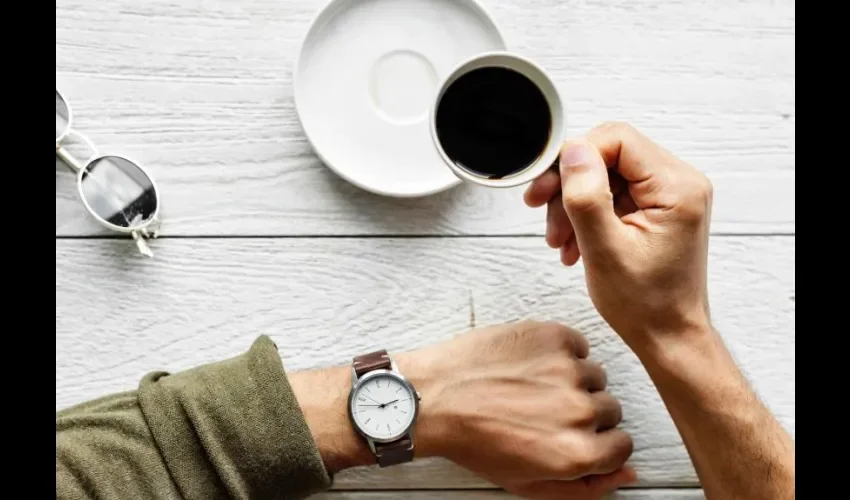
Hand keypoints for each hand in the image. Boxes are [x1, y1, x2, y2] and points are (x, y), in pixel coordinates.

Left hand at [290, 321, 635, 499]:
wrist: (433, 396)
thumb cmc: (472, 440)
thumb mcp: (527, 483)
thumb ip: (586, 487)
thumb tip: (630, 474)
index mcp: (577, 453)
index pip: (622, 446)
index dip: (597, 442)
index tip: (574, 435)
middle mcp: (579, 410)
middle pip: (610, 409)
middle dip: (584, 412)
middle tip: (544, 411)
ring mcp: (567, 369)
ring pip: (595, 375)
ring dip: (572, 380)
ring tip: (532, 386)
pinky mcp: (553, 336)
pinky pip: (577, 345)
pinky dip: (560, 352)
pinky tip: (529, 364)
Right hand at [524, 122, 713, 351]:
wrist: (668, 337)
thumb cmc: (646, 305)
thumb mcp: (604, 250)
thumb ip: (586, 195)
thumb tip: (573, 151)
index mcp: (677, 188)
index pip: (617, 140)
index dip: (575, 156)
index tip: (547, 185)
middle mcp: (680, 184)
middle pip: (609, 155)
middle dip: (570, 184)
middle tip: (540, 209)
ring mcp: (670, 197)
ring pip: (606, 175)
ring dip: (574, 203)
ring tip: (558, 240)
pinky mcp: (658, 209)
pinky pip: (613, 194)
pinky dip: (587, 214)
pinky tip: (573, 243)